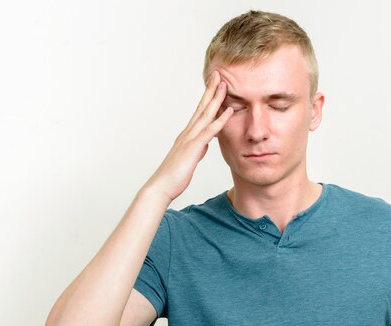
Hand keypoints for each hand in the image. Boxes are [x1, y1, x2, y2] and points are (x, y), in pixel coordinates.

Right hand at [144, 70, 232, 202]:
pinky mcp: (193, 148)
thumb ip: (197, 150)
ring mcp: (190, 138)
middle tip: (219, 73)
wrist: (161, 187)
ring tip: (225, 84)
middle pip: (202, 106)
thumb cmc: (173, 176)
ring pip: (205, 114)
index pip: (199, 111)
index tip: (215, 84)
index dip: (207, 97)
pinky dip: (220, 120)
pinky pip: (209, 131)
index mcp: (187, 135)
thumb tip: (204, 145)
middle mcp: (188, 132)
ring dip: (216, 98)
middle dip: (211, 89)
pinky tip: (229, 111)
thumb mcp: (189, 159)